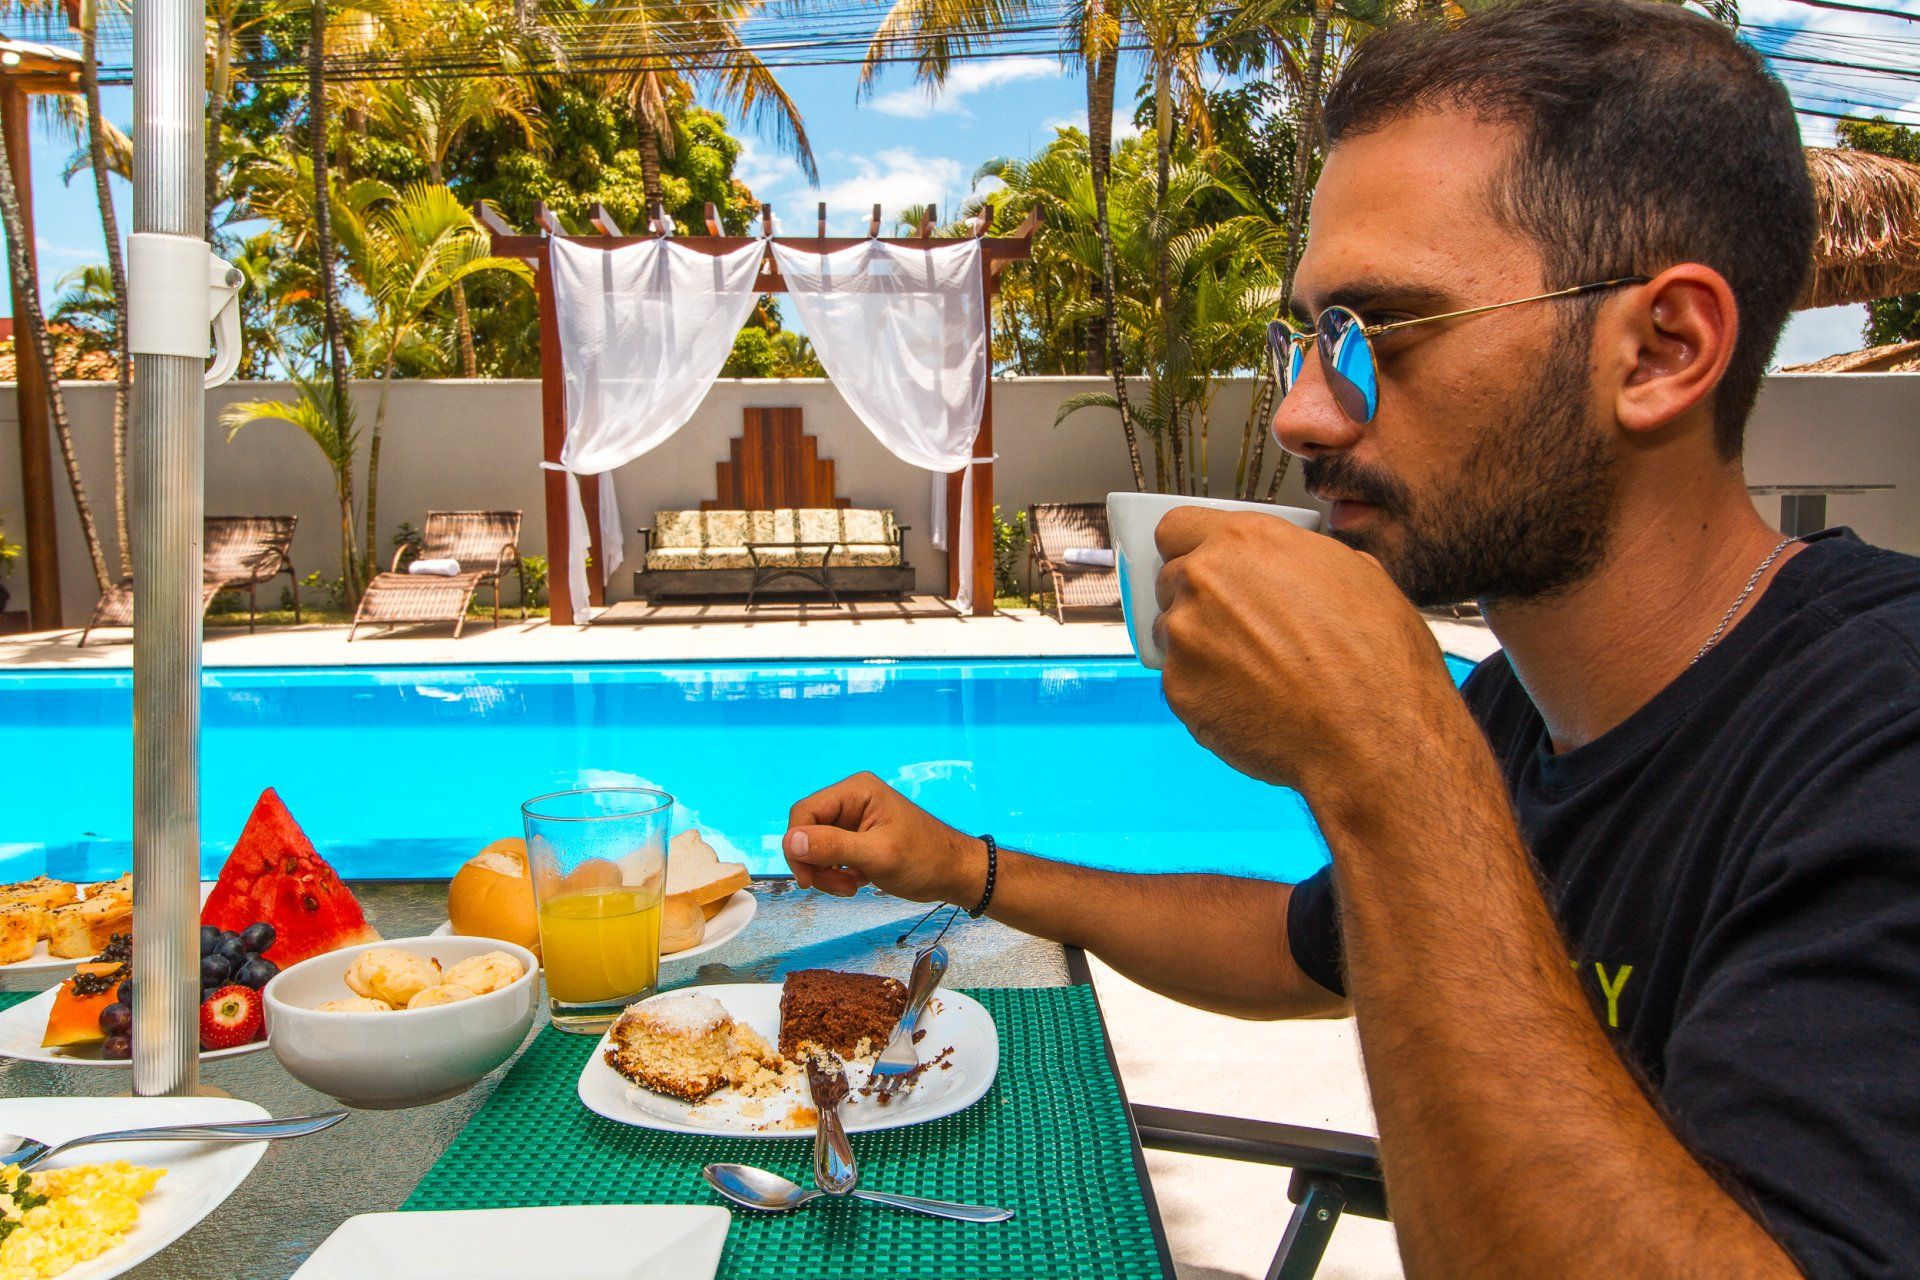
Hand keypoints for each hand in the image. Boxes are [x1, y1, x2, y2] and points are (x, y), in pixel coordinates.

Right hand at [784, 772, 985, 903]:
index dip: (798, 845)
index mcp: (856, 791)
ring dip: (826, 873)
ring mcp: (853, 821)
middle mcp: (851, 800)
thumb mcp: (878, 855)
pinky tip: (857, 883)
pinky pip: (829, 857)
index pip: (805, 812)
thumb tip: (791, 841)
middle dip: (816, 863)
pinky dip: (836, 875)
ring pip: (815, 847)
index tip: (806, 879)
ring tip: (850, 887)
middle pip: (807, 831)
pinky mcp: (856, 840)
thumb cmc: (925, 859)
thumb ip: (833, 846)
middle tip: (839, 888)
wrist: (954, 874)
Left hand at [1151, 508, 1460, 797]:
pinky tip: (1253, 703)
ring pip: (1171, 632)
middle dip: (1198, 599)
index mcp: (1247, 541)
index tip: (1204, 566)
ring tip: (1255, 672)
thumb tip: (1296, 565)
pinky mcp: (1178, 689)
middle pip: (1172, 579)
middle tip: (1242, 629)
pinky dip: (1206, 692)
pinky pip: (1180, 682)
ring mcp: (1185, 635)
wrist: (1374, 736)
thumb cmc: (1378, 659)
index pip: (1178, 527)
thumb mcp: (1358, 576)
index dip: (1192, 549)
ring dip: (1199, 646)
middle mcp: (1205, 580)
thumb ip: (1303, 560)